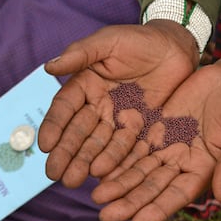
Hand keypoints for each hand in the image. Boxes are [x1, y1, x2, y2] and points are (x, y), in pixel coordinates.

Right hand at [38, 20, 198, 187]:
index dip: (55, 126)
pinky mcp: (139, 126)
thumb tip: (49, 67)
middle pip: (79, 131)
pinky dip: (115, 160)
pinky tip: (103, 176)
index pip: (65, 108)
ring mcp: (118, 117)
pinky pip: (125, 146)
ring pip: (99, 143)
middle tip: (55, 174)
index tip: (46, 145)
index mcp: (86, 84)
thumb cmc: (139, 39)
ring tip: (74, 181)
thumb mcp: (108, 41)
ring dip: (86, 162)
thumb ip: (81, 54)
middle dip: (67, 153)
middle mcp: (98, 104)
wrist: (174, 48)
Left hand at [92, 55, 220, 220]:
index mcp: (202, 171)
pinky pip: (134, 143)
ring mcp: (167, 146)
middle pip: (151, 186)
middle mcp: (180, 163)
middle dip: (129, 201)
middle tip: (104, 214)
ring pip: (138, 167)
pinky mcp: (156, 127)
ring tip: (95, 194)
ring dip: (118, 182)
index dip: (158, 209)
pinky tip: (100, 165)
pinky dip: (118, 155)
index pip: (177, 196)